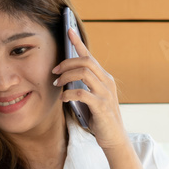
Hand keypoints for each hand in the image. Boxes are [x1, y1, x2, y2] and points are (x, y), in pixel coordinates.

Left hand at [53, 28, 127, 149]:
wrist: (114, 139)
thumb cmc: (99, 119)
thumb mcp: (91, 99)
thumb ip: (83, 87)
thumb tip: (64, 78)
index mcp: (104, 78)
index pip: (90, 56)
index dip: (79, 42)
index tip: (69, 30)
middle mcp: (107, 82)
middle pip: (86, 61)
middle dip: (67, 62)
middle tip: (54, 71)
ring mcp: (106, 94)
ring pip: (84, 73)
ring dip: (66, 76)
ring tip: (56, 83)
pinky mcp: (101, 106)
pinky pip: (82, 94)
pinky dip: (69, 94)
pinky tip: (62, 99)